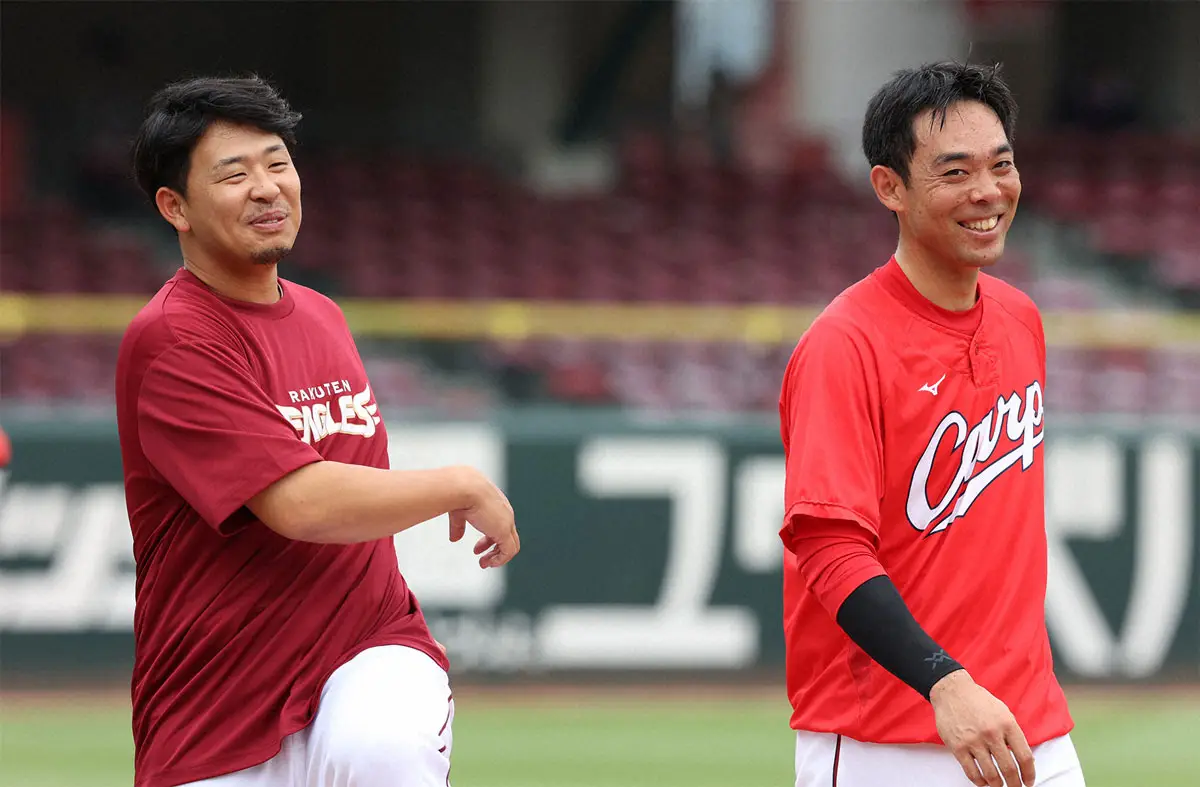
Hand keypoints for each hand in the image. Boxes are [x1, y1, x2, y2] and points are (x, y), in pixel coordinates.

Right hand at [447, 468, 518, 567]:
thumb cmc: (459, 492)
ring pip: (511, 546)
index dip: (489, 539)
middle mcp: (505, 513)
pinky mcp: (504, 531)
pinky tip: (488, 563)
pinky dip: (500, 560)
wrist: (464, 486)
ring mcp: (507, 522)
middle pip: (508, 536)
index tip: (477, 549)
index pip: (499, 525)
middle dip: (494, 549)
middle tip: (482, 559)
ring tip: (484, 564)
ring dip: (497, 557)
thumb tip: (455, 539)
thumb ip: (459, 526)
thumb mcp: (459, 512)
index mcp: (496, 505)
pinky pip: (508, 551)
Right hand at [930, 671, 1034, 786]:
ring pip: (991, 774)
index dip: (1029, 774)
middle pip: (1009, 769)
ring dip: (997, 784)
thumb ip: (1013, 734)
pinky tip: (983, 781)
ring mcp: (973, 741)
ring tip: (999, 784)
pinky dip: (979, 781)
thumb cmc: (978, 701)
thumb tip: (1024, 759)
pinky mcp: (958, 747)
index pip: (1025, 757)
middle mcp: (991, 733)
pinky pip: (971, 772)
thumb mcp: (1003, 712)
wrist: (952, 691)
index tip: (1029, 781)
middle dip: (1015, 784)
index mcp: (1007, 724)